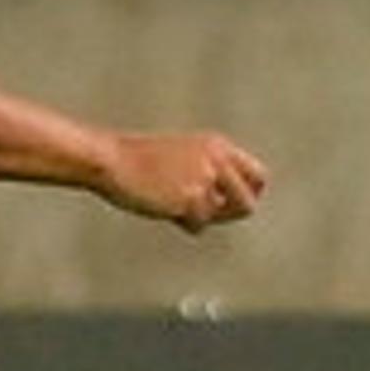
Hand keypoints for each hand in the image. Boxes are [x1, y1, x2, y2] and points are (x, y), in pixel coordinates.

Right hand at [101, 131, 268, 231]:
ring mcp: (205, 178)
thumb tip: (227, 207)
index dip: (249, 195)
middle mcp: (217, 160)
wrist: (112, 160)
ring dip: (199, 217)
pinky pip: (198, 224)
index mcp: (217, 146)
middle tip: (205, 214)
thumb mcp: (182, 157)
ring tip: (173, 204)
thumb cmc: (139, 162)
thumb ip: (208, 174)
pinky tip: (163, 206)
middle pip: (247, 203)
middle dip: (229, 215)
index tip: (232, 206)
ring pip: (218, 216)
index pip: (258, 175)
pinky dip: (183, 223)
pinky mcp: (190, 197)